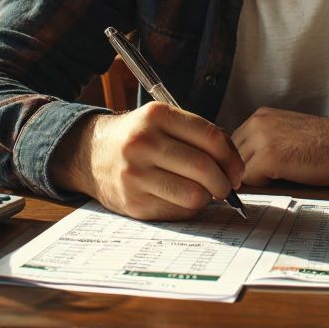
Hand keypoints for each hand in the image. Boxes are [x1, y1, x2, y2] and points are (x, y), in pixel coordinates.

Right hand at [51, 102, 243, 220]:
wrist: (91, 154)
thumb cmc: (138, 138)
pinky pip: (177, 212)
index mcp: (156, 116)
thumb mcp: (162, 121)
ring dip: (207, 198)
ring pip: (194, 195)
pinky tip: (181, 198)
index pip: (211, 138)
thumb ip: (198, 134)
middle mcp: (143, 143)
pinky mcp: (133, 203)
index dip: (232, 158)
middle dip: (224, 183)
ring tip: (203, 192)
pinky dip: (187, 208)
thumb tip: (233, 165)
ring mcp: (136, 175)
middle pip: (205, 169)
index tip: (237, 171)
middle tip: (226, 187)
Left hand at [231, 108, 328, 186]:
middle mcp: (257, 123)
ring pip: (239, 169)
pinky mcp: (268, 158)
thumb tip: (246, 165)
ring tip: (275, 182)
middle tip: (261, 183)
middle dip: (243, 171)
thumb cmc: (328, 145)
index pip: (234, 144)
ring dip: (252, 180)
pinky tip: (283, 181)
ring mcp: (261, 140)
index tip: (252, 174)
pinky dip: (263, 186)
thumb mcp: (288, 133)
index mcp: (261, 116)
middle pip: (232, 156)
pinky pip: (250, 180)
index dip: (242, 162)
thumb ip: (265, 141)